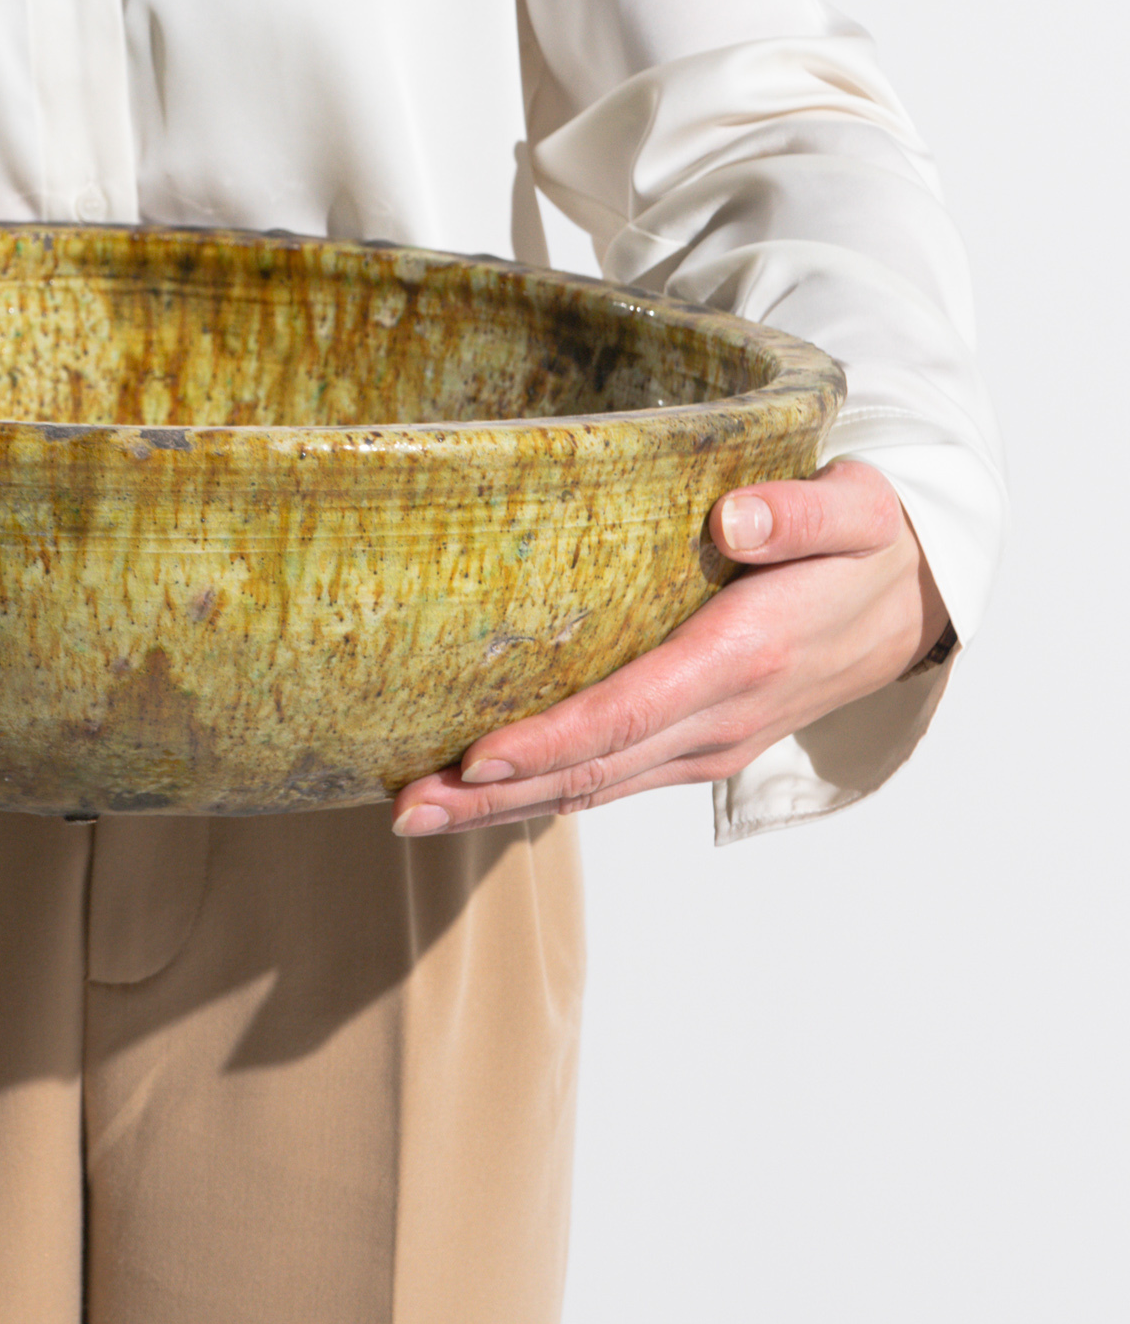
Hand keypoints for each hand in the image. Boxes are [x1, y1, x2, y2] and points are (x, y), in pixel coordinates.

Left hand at [391, 458, 948, 834]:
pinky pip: (609, 781)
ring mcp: (707, 745)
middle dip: (493, 797)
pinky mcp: (696, 749)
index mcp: (744, 658)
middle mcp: (720, 719)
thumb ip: (800, 512)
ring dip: (502, 808)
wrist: (916, 601)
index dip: (548, 742)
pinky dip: (541, 795)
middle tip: (406, 809)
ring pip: (591, 788)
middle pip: (591, 770)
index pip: (628, 714)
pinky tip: (480, 797)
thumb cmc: (869, 543)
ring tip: (416, 814)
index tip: (474, 759)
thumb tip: (736, 518)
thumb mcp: (856, 509)